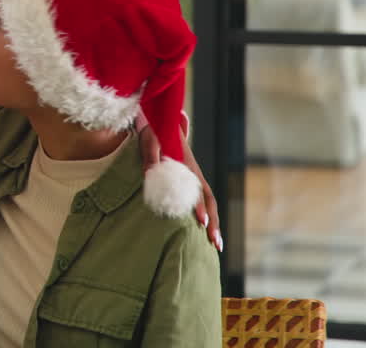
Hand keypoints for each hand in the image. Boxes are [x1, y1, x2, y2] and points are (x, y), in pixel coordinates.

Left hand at [138, 118, 222, 251]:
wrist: (162, 122)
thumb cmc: (154, 133)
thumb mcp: (148, 142)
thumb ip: (150, 158)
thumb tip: (150, 175)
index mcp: (187, 166)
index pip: (196, 191)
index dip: (198, 207)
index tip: (200, 222)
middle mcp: (195, 174)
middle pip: (209, 201)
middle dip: (213, 222)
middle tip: (215, 243)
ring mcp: (195, 178)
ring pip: (209, 202)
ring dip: (213, 222)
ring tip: (216, 244)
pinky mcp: (190, 181)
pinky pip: (202, 200)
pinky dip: (206, 215)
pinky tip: (205, 230)